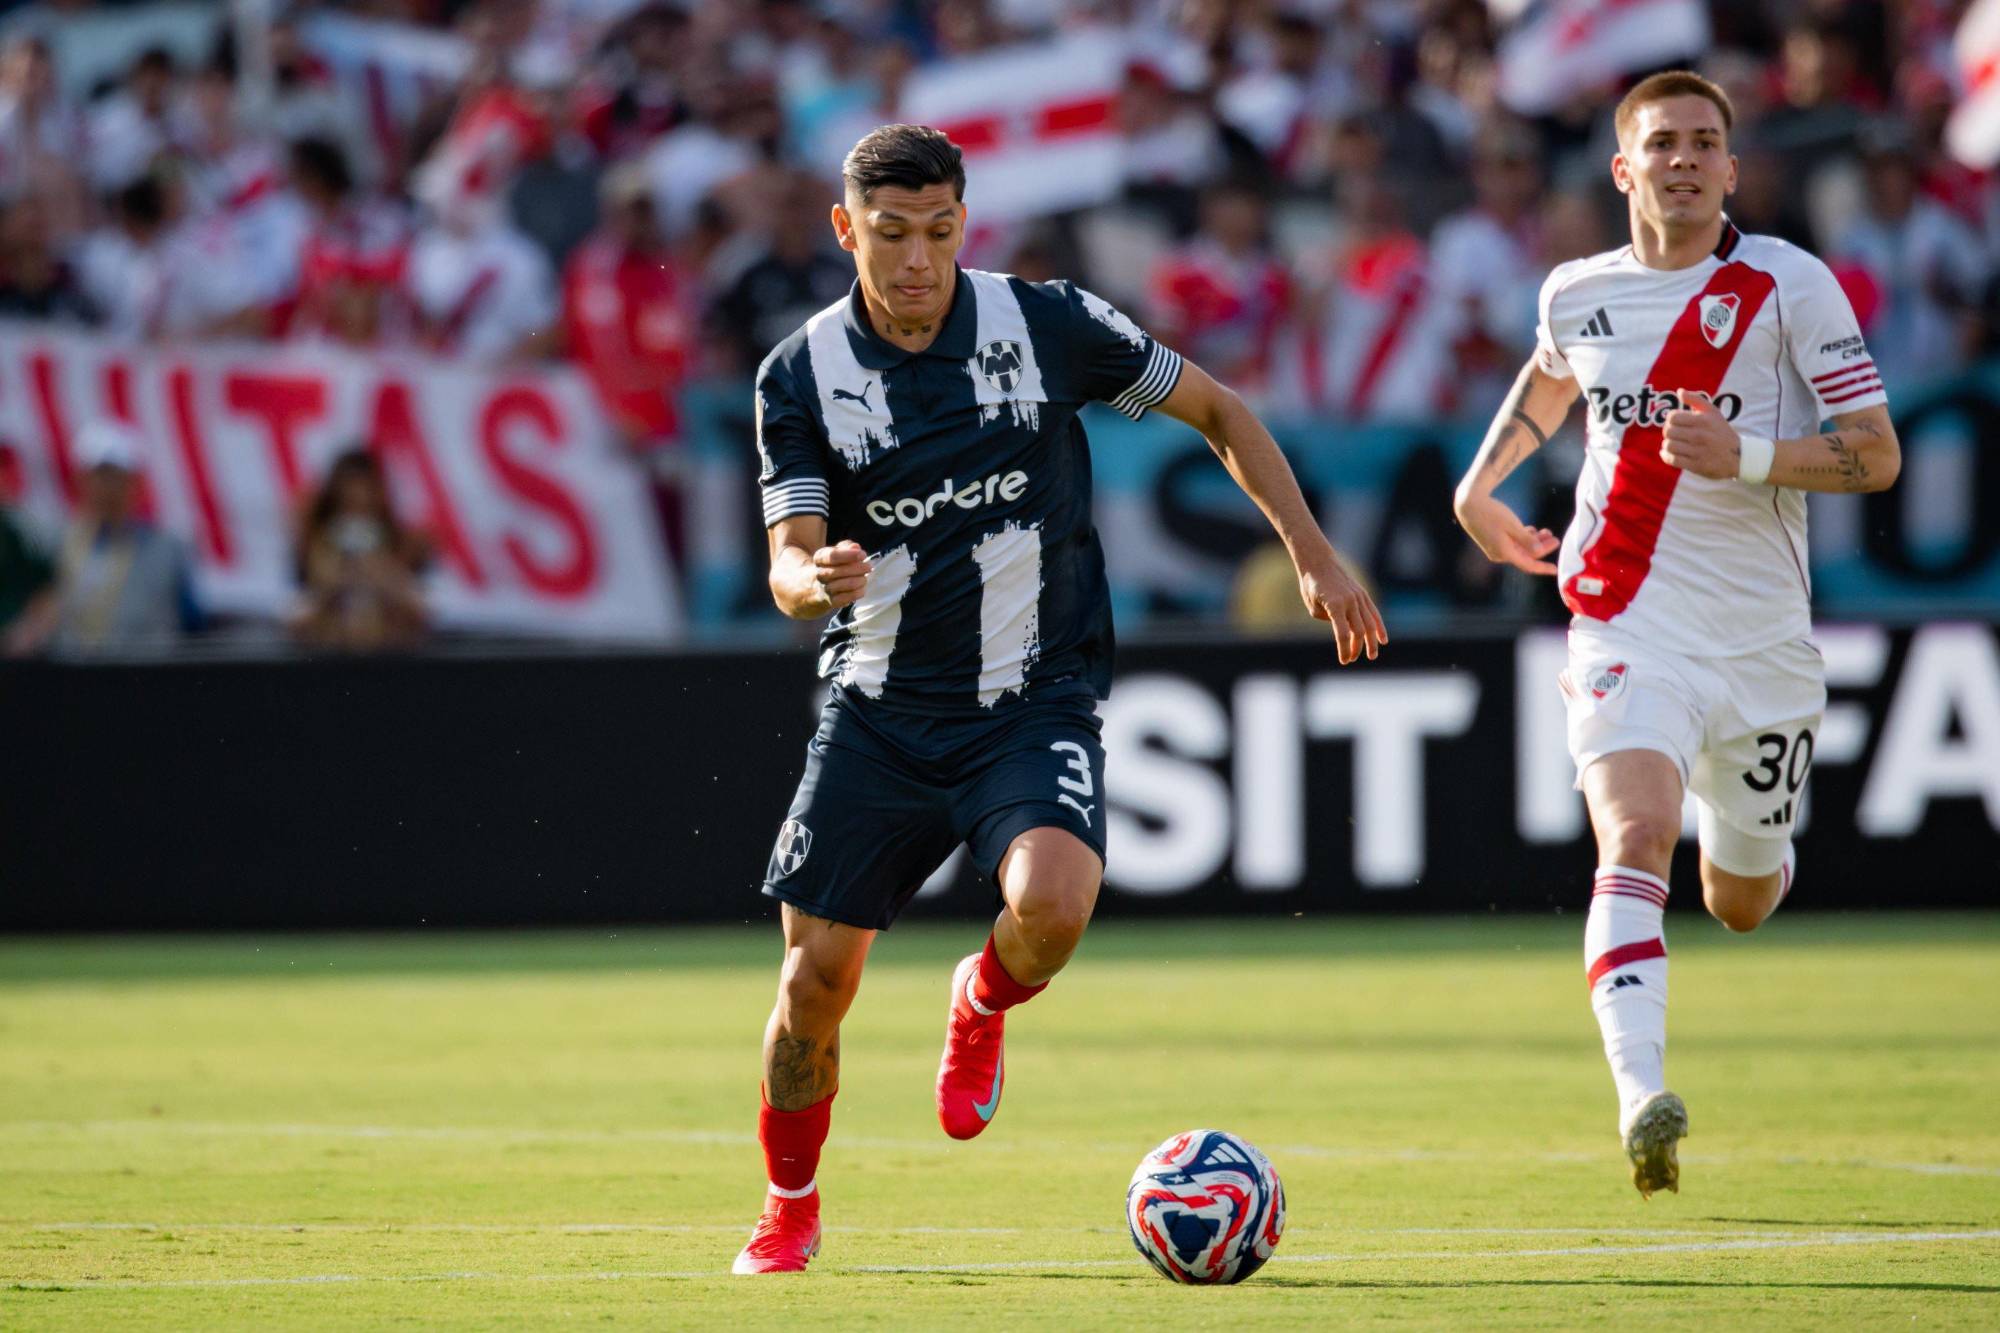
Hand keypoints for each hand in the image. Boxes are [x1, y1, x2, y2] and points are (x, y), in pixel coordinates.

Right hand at [812, 540, 872, 610]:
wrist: (818, 587)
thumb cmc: (833, 565)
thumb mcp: (837, 551)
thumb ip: (846, 546)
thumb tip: (855, 547)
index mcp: (819, 558)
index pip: (832, 556)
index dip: (849, 555)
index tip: (863, 555)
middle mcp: (820, 574)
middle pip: (838, 571)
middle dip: (857, 568)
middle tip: (868, 567)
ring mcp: (825, 589)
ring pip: (844, 585)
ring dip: (859, 580)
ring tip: (865, 577)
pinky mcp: (832, 601)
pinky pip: (847, 598)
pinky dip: (858, 592)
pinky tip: (862, 587)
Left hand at [1297, 547, 1387, 664]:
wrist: (1319, 562)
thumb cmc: (1311, 586)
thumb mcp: (1314, 607)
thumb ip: (1330, 621)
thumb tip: (1345, 629)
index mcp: (1335, 605)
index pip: (1343, 634)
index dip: (1344, 649)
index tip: (1343, 661)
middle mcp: (1350, 601)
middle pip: (1358, 631)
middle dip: (1356, 648)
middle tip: (1351, 659)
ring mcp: (1358, 597)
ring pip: (1370, 624)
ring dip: (1371, 642)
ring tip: (1371, 656)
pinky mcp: (1362, 594)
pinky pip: (1374, 613)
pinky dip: (1379, 627)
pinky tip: (1383, 640)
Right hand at [1454, 491, 1557, 574]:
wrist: (1469, 506)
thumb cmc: (1491, 513)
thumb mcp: (1512, 525)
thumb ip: (1527, 540)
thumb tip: (1539, 552)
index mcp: (1505, 553)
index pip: (1528, 565)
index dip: (1543, 567)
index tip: (1555, 569)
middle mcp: (1500, 554)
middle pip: (1526, 555)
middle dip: (1542, 548)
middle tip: (1556, 539)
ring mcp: (1496, 548)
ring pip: (1520, 549)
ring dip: (1534, 541)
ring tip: (1546, 531)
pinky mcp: (1493, 541)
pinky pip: (1513, 544)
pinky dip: (1524, 538)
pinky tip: (1532, 530)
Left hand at [1659, 390, 1738, 478]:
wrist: (1738, 456)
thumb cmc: (1721, 431)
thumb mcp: (1713, 412)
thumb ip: (1696, 399)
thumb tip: (1679, 391)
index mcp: (1704, 421)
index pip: (1672, 417)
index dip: (1670, 419)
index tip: (1676, 423)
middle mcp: (1701, 435)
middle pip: (1668, 431)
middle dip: (1668, 432)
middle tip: (1675, 434)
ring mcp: (1698, 452)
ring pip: (1668, 445)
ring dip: (1667, 445)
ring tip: (1673, 444)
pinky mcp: (1696, 466)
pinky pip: (1672, 459)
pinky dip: (1665, 456)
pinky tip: (1667, 453)